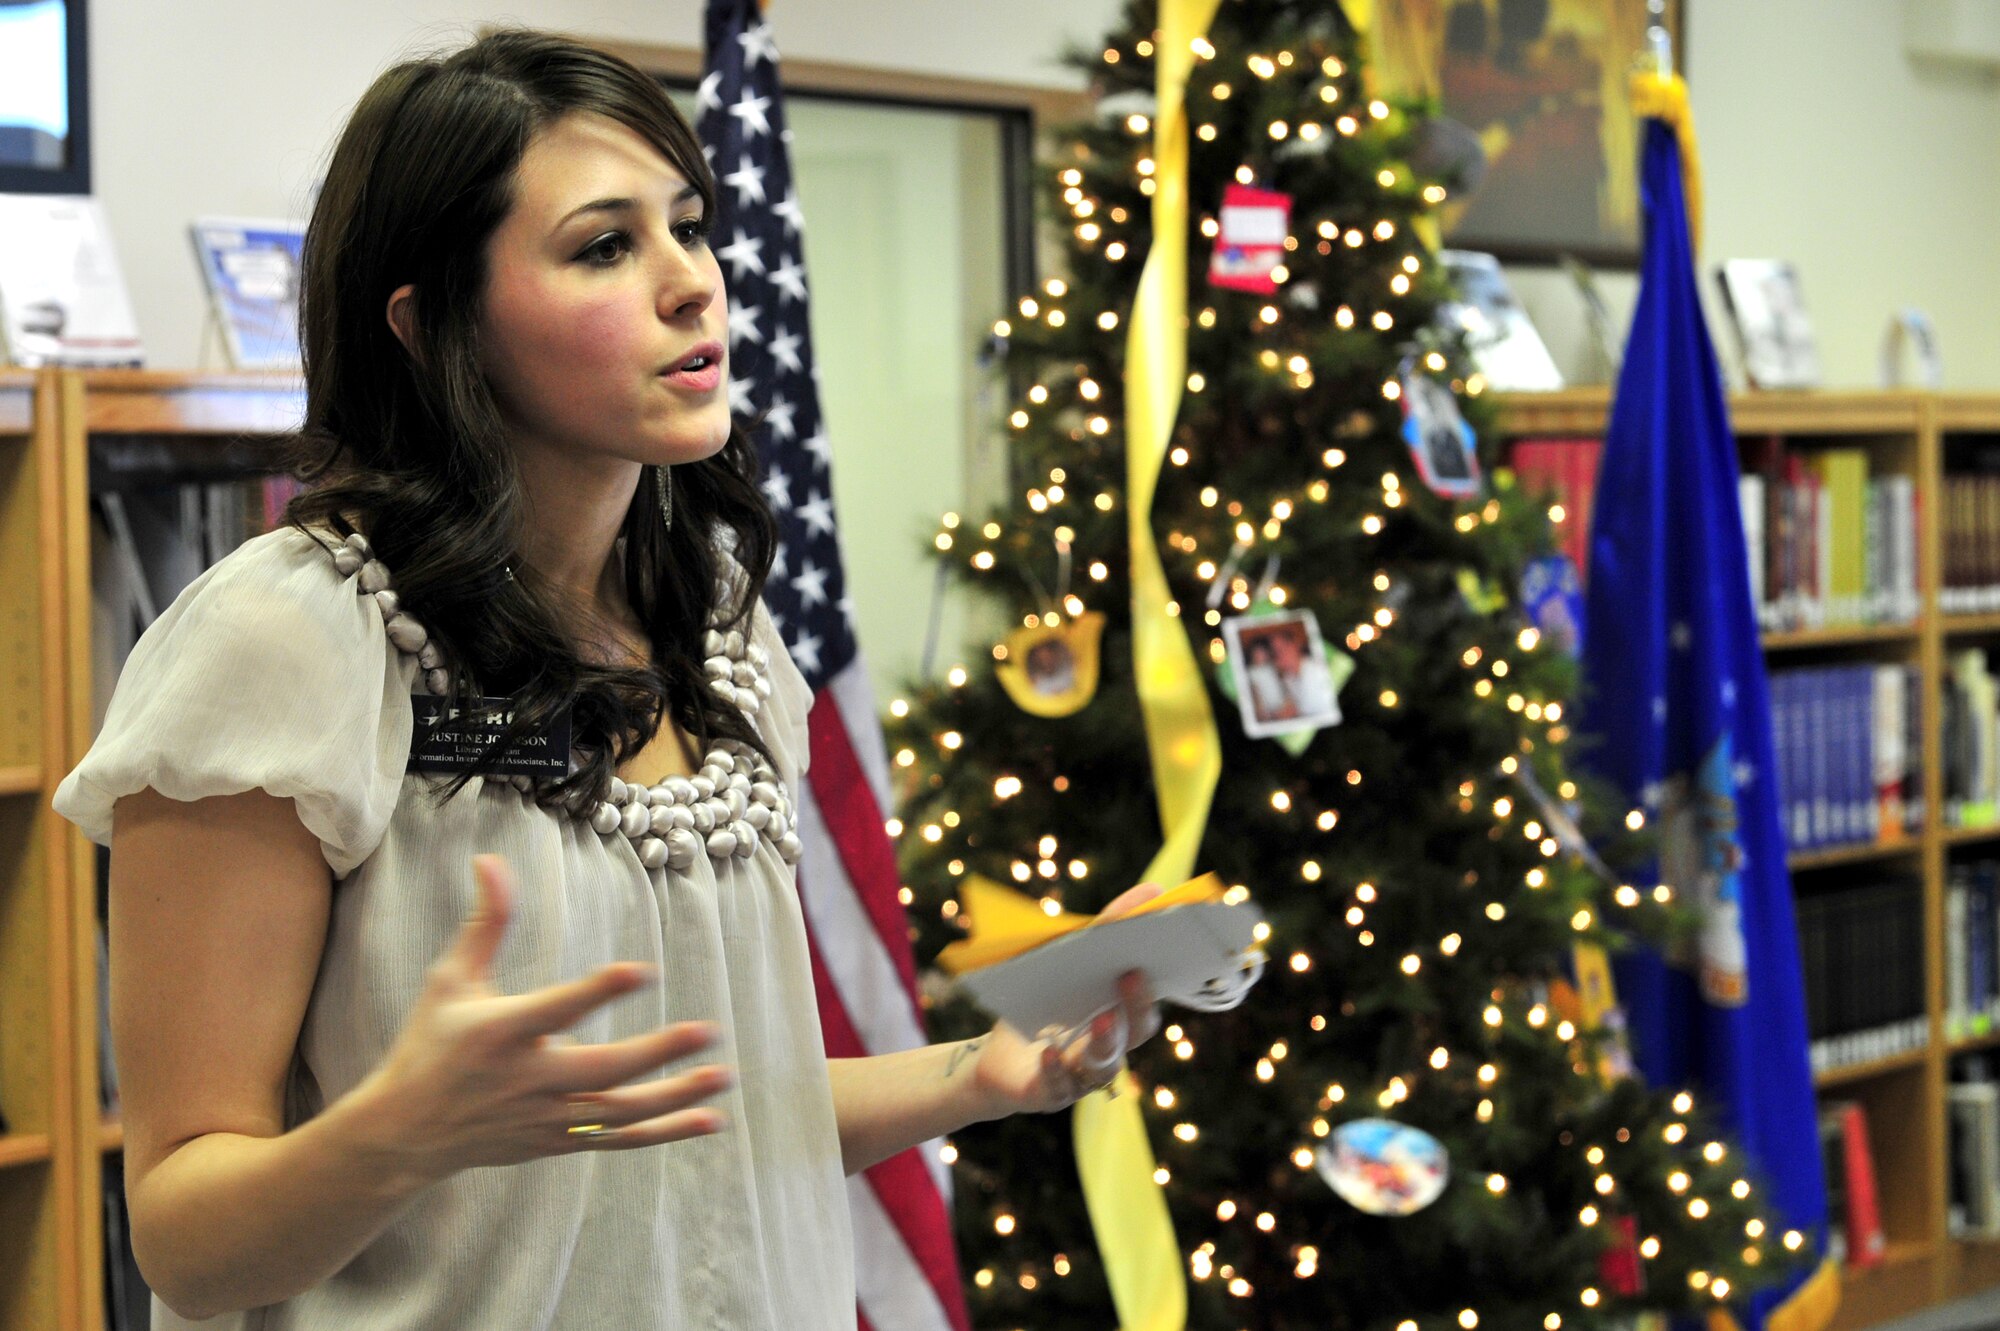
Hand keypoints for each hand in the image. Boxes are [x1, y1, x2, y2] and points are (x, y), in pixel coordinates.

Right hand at [345, 854, 731, 1184]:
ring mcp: (546, 1117)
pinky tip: (709, 1120)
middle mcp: (527, 1080)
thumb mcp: (449, 980)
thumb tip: (492, 861)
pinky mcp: (557, 1141)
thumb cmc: (430, 1044)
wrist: (406, 1132)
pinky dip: (664, 1132)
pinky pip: (619, 1139)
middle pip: (602, 1071)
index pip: (558, 1009)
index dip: (600, 991)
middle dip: (657, 1054)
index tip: (644, 970)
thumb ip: (484, 923)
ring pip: (619, 1112)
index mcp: (500, 1034)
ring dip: (675, 1097)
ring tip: (723, 1077)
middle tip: (707, 1031)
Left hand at [965, 881, 1164, 1116]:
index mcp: (1116, 1020)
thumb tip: (1151, 891)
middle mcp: (1108, 1051)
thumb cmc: (1039, 1009)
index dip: (1158, 980)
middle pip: (1134, 1033)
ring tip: (1101, 1017)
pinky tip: (1050, 1049)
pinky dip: (1056, 1068)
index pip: (1147, 1003)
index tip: (1163, 949)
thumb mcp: (1063, 963)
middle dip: (1136, 1005)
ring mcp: (1081, 1077)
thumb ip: (1104, 930)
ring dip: (1105, 1041)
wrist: (996, 1065)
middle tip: (1133, 974)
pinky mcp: (1050, 1095)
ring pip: (1104, 1065)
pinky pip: (1058, 1086)